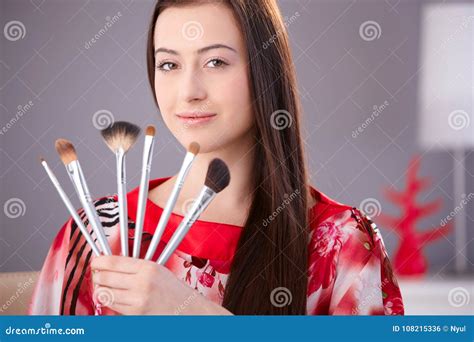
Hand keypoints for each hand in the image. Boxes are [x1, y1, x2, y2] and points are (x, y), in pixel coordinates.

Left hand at [90, 255, 231, 314]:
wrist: (188, 310)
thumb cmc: (174, 290)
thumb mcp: (157, 270)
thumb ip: (134, 265)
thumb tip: (111, 261)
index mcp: (147, 267)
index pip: (112, 261)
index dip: (98, 261)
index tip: (95, 263)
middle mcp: (141, 282)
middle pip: (104, 277)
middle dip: (96, 277)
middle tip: (97, 276)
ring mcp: (137, 299)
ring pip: (104, 294)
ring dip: (100, 291)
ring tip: (104, 288)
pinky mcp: (135, 313)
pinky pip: (112, 307)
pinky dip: (109, 303)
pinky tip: (114, 299)